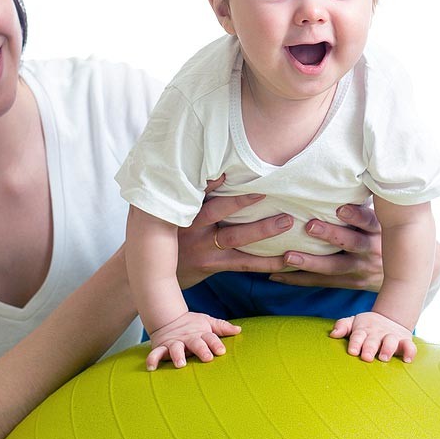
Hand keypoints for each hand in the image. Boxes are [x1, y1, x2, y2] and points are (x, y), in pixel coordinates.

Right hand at [146, 311, 240, 370]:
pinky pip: (155, 353)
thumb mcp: (207, 323)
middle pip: (195, 343)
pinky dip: (152, 359)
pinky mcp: (161, 347)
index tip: (221, 350)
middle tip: (207, 357)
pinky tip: (151, 367)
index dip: (215, 343)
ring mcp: (174, 343)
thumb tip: (239, 330)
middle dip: (201, 349)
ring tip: (181, 364)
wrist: (168, 318)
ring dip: (177, 355)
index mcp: (200, 333)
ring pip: (175, 348)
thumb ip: (222, 327)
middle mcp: (187, 338)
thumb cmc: (193, 325)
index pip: (210, 338)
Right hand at [175, 176, 293, 287]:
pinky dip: (266, 262)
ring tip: (285, 221)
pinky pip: (244, 263)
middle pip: (218, 211)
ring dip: (262, 229)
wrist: (154, 272)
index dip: (211, 181)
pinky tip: (285, 258)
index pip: (197, 192)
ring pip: (235, 238)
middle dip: (242, 201)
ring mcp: (203, 248)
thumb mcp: (169, 213)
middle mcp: (192, 228)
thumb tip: (207, 167)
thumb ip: (186, 194)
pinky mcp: (213, 265)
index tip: (227, 170)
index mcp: (183, 211)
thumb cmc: (168, 233)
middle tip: (266, 191)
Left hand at [273, 204, 439, 297]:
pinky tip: (276, 275)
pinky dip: (299, 279)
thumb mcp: (381, 215)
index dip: (356, 214)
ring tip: (287, 256)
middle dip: (331, 235)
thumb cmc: (381, 230)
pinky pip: (322, 282)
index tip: (340, 207)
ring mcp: (361, 268)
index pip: (369, 220)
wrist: (407, 270)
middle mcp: (372, 249)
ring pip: (335, 267)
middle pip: (352, 243)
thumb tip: (345, 164)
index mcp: (378, 228)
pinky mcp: (350, 283)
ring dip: (310, 262)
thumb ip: (364, 198)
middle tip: (309, 226)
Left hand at [330, 311, 416, 362]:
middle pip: (373, 340)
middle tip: (366, 357)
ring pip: (391, 341)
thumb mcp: (353, 323)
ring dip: (388, 349)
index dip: (355, 343)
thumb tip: (333, 334)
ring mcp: (392, 336)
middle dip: (369, 348)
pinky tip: (407, 360)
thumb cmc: (366, 326)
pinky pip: (410, 346)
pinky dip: (410, 352)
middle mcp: (377, 333)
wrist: (389, 318)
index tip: (352, 351)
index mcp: (363, 329)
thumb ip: (343, 326)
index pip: (357, 335)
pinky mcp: (405, 341)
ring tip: (383, 358)